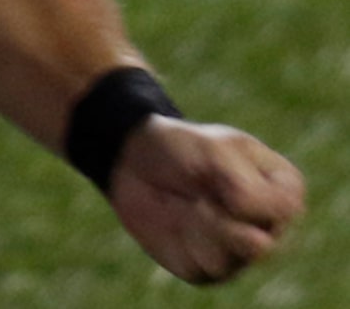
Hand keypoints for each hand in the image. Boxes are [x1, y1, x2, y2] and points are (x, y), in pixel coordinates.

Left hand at [108, 114, 304, 282]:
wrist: (132, 160)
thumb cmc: (181, 148)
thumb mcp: (215, 150)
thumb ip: (246, 188)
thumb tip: (263, 242)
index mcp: (282, 189)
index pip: (287, 208)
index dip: (248, 193)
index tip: (220, 171)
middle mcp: (270, 225)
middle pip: (268, 239)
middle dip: (225, 213)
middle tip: (201, 192)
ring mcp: (245, 251)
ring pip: (241, 257)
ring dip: (207, 226)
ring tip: (192, 204)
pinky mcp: (216, 269)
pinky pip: (213, 268)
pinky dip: (190, 242)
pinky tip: (180, 224)